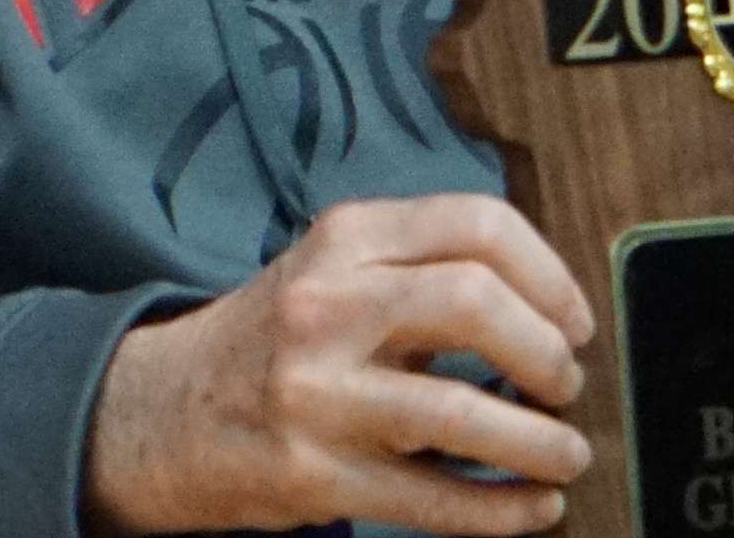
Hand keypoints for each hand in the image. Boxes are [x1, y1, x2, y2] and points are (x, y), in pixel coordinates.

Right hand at [84, 191, 591, 536]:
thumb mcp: (331, 272)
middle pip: (476, 302)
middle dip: (547, 354)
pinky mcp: (317, 476)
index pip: (475, 225)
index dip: (550, 276)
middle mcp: (328, 306)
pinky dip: (506, 511)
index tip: (574, 320)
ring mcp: (319, 395)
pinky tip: (533, 508)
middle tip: (565, 385)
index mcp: (343, 240)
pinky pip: (437, 500)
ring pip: (463, 412)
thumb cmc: (271, 341)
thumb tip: (548, 306)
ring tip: (565, 455)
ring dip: (541, 443)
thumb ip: (420, 268)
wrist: (159, 414)